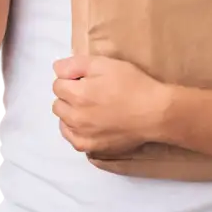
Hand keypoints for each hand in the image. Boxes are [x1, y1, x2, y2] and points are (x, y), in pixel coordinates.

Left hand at [52, 55, 172, 158]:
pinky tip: (89, 124)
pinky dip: (76, 130)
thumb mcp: (105, 64)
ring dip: (72, 112)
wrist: (155, 113)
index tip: (87, 79)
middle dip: (69, 95)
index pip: (58, 84)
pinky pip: (72, 138)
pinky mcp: (91, 147)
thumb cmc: (133, 85)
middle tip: (91, 92)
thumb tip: (56, 68)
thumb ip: (75, 64)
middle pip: (58, 103)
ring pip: (64, 121)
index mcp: (77, 94)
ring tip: (92, 108)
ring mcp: (82, 135)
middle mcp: (75, 117)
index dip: (72, 78)